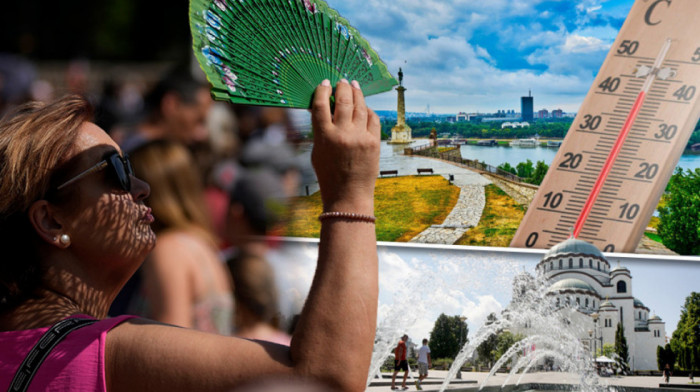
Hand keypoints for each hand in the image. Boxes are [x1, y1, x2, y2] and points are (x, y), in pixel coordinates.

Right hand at [311, 79, 379, 214]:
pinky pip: (373, 118)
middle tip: (342, 81)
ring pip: (360, 106)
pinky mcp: (374, 142)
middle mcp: (343, 134)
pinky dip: (368, 110)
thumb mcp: (317, 151)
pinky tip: (365, 107)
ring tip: (354, 86)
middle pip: (343, 100)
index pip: (321, 105)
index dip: (322, 91)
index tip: (324, 83)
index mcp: (324, 136)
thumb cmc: (329, 174)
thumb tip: (324, 108)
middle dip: (342, 87)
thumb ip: (320, 130)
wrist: (348, 195)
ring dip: (357, 93)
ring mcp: (360, 137)